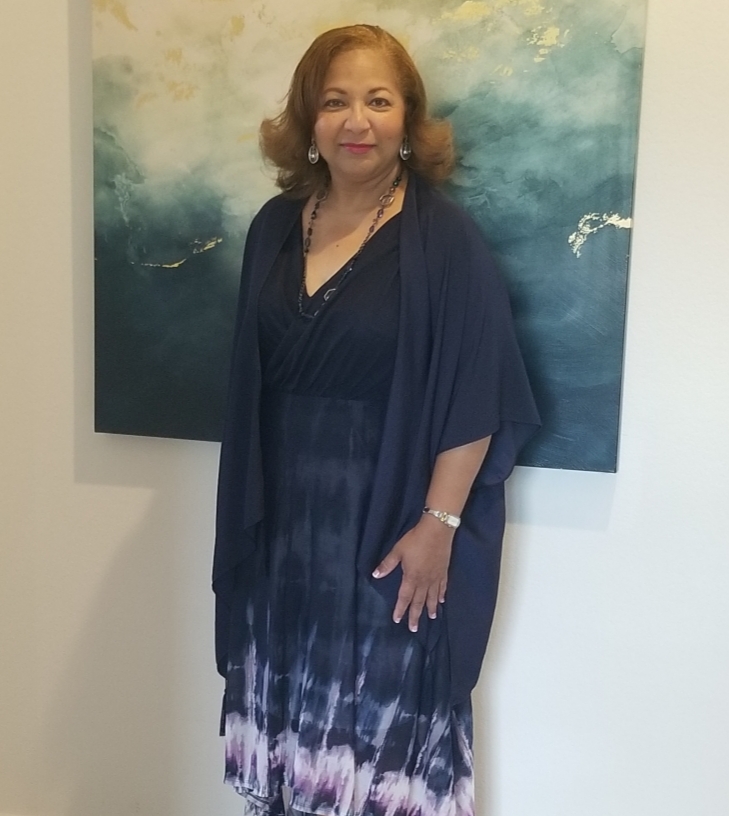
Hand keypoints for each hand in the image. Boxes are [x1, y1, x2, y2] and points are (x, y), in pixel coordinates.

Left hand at [372, 515, 453, 631]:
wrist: (437, 530)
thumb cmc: (415, 540)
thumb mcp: (398, 550)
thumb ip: (387, 564)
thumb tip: (375, 575)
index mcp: (411, 577)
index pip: (404, 597)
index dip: (400, 609)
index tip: (397, 619)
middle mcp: (424, 581)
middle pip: (419, 602)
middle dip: (415, 615)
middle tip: (413, 629)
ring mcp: (435, 577)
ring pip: (432, 597)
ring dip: (430, 608)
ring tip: (431, 618)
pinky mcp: (444, 572)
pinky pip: (442, 587)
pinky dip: (441, 595)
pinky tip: (441, 600)